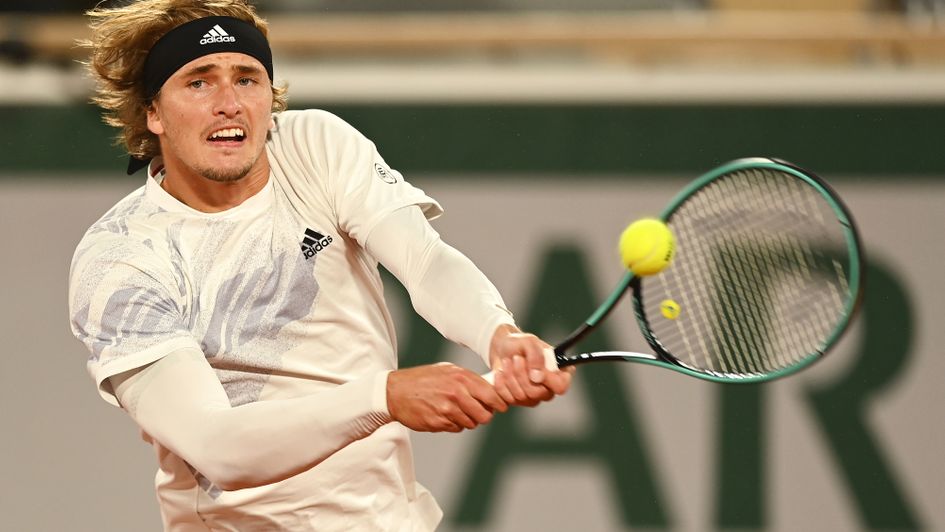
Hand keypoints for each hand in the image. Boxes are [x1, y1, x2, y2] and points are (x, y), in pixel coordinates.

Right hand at [387, 363, 507, 432]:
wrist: (395, 391)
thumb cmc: (422, 379)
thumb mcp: (447, 370)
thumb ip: (468, 379)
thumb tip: (489, 387)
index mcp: (461, 378)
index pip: (492, 395)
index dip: (499, 403)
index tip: (500, 406)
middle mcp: (456, 394)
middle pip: (485, 415)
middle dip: (484, 415)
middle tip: (478, 411)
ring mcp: (447, 410)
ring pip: (472, 423)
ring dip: (468, 420)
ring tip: (456, 411)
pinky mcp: (438, 423)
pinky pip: (456, 428)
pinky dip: (454, 424)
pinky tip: (444, 414)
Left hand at [489, 324, 573, 406]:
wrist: (502, 348)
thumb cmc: (520, 343)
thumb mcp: (529, 342)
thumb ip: (536, 356)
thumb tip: (537, 377)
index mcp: (559, 373)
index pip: (561, 386)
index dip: (548, 381)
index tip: (534, 370)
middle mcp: (548, 388)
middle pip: (537, 394)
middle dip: (521, 375)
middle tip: (516, 358)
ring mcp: (533, 397)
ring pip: (522, 397)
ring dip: (510, 377)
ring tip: (507, 361)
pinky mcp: (518, 401)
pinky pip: (508, 399)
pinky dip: (500, 384)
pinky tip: (499, 372)